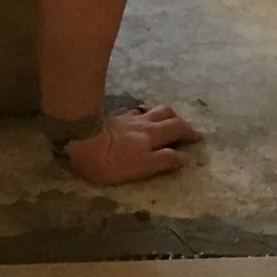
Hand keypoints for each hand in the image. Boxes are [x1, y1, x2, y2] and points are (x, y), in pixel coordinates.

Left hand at [64, 104, 200, 184]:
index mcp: (152, 136)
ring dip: (162, 113)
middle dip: (179, 121)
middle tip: (185, 129)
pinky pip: (132, 110)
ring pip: (150, 109)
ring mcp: (126, 116)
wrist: (79, 141)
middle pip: (167, 114)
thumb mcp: (141, 167)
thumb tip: (183, 157)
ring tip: (164, 120)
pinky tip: (137, 116)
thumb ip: (163, 161)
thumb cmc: (110, 161)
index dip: (189, 133)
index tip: (198, 138)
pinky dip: (141, 112)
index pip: (177, 130)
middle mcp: (143, 122)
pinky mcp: (111, 115)